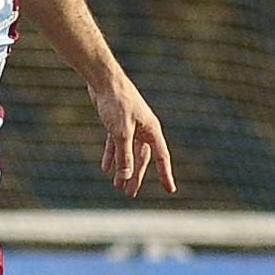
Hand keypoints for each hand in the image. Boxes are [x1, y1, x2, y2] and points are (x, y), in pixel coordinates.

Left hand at [90, 76, 175, 197]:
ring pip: (127, 153)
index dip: (165, 174)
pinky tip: (105, 169)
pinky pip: (116, 145)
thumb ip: (124, 156)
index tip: (170, 190)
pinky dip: (111, 156)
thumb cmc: (117, 103)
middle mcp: (143, 129)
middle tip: (130, 194)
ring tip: (117, 186)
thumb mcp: (121, 133)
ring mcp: (130, 126)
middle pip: (142, 159)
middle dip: (136, 176)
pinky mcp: (116, 123)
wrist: (104, 80)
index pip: (162, 157)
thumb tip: (126, 177)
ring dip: (122, 169)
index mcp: (151, 130)